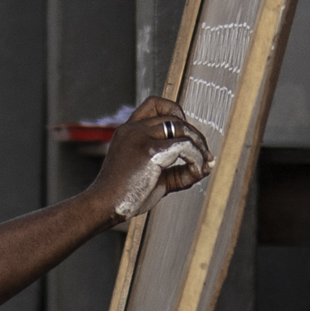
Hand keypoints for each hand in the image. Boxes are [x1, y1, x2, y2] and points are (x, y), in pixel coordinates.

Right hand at [91, 97, 208, 219]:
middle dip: (195, 135)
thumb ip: (177, 171)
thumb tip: (205, 168)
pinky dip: (196, 158)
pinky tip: (197, 173)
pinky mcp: (149, 152)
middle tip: (204, 156)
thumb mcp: (153, 178)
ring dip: (199, 146)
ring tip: (202, 166)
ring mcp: (140, 138)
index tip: (185, 136)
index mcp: (129, 131)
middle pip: (174, 116)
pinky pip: (184, 146)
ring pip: (182, 128)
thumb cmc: (125, 195)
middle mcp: (133, 129)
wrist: (103, 206)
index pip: (155, 104)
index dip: (176, 113)